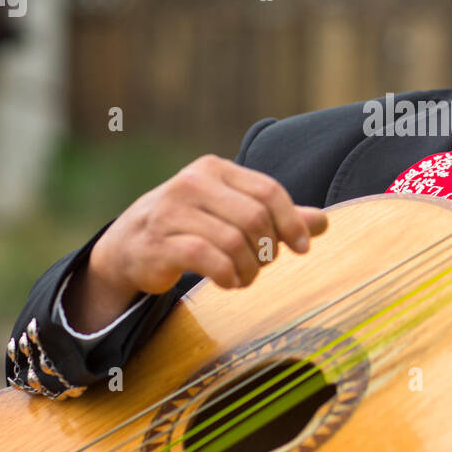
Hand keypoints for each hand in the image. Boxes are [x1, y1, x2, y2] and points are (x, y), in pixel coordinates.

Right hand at [67, 155, 328, 330]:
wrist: (128, 246)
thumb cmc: (189, 226)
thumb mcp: (231, 212)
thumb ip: (275, 216)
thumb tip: (324, 222)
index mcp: (214, 169)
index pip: (267, 190)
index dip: (292, 221)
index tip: (303, 248)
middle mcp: (192, 183)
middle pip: (254, 217)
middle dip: (268, 249)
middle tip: (264, 266)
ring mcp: (172, 211)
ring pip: (233, 241)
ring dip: (249, 268)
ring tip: (245, 278)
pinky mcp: (159, 242)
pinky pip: (208, 259)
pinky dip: (227, 276)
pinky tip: (228, 282)